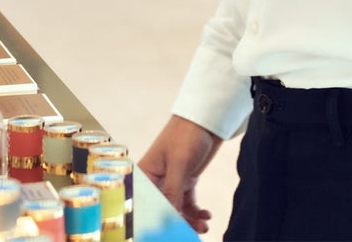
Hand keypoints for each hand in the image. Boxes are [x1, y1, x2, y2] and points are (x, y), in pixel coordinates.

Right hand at [139, 115, 221, 233]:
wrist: (207, 120)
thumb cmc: (187, 135)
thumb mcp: (179, 163)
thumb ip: (172, 191)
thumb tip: (168, 217)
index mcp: (145, 174)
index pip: (145, 204)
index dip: (154, 219)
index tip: (167, 230)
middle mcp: (155, 180)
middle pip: (161, 210)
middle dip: (176, 223)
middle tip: (192, 232)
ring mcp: (171, 182)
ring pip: (176, 210)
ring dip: (189, 220)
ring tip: (204, 225)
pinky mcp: (184, 181)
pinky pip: (187, 204)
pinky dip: (196, 212)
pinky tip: (206, 214)